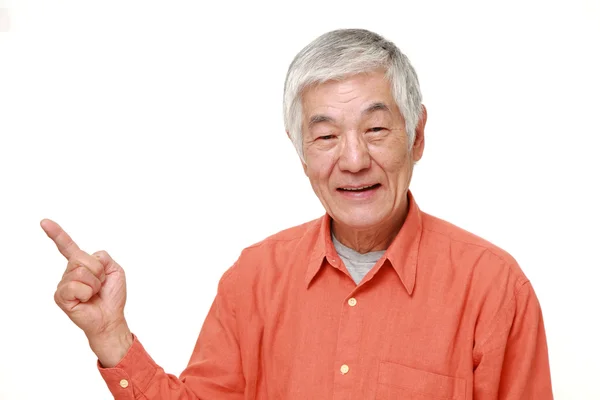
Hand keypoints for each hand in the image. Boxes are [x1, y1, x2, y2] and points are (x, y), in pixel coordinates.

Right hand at [41, 219, 131, 365]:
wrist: (111, 317)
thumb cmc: (112, 296)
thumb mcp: (115, 270)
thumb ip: (102, 257)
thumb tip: (87, 257)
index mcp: (82, 264)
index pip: (67, 246)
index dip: (56, 234)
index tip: (44, 222)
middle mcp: (70, 272)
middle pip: (82, 258)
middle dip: (98, 271)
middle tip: (100, 284)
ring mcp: (64, 284)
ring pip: (81, 272)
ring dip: (94, 283)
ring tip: (94, 293)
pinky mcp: (60, 296)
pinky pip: (75, 286)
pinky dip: (87, 293)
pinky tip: (86, 300)